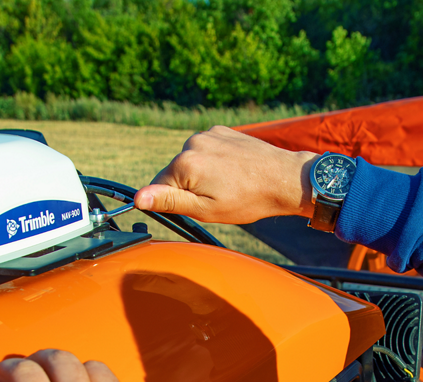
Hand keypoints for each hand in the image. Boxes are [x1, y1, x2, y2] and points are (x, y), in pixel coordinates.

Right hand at [134, 125, 318, 224]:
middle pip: (175, 173)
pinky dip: (214, 162)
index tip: (199, 206)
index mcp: (184, 164)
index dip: (174, 202)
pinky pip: (206, 150)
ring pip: (191, 161)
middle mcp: (192, 142)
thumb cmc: (249, 199)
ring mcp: (208, 133)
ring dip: (203, 174)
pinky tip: (233, 171)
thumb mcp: (206, 209)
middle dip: (190, 187)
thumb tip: (138, 198)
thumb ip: (169, 201)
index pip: (158, 187)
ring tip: (229, 184)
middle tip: (219, 197)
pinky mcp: (222, 130)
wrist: (284, 179)